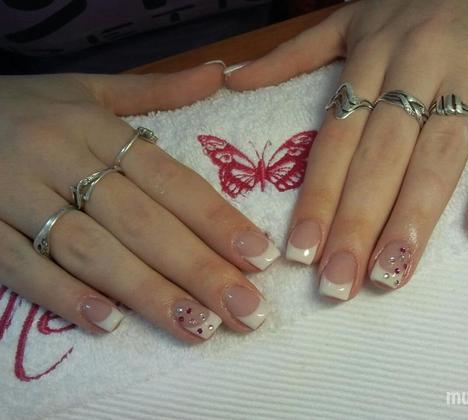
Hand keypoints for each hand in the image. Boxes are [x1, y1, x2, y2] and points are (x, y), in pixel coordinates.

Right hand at [0, 63, 276, 341]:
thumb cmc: (26, 107)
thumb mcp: (89, 90)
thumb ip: (155, 89)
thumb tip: (220, 74)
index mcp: (93, 126)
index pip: (168, 179)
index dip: (216, 219)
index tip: (259, 257)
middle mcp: (58, 158)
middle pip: (140, 222)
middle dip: (198, 269)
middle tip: (247, 309)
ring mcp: (12, 194)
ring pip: (90, 249)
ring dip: (147, 291)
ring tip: (199, 326)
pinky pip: (20, 265)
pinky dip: (63, 295)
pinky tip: (109, 323)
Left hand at [225, 0, 467, 297]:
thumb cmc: (410, 0)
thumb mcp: (347, 17)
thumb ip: (292, 53)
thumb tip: (233, 80)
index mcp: (369, 57)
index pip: (336, 140)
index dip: (318, 198)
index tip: (301, 253)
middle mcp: (413, 66)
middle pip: (381, 156)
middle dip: (357, 223)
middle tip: (338, 284)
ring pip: (439, 151)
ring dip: (415, 215)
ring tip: (392, 272)